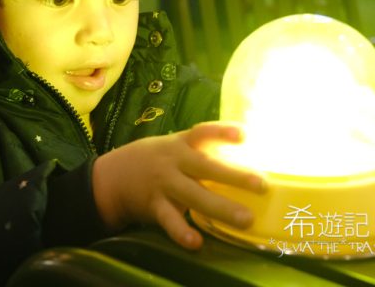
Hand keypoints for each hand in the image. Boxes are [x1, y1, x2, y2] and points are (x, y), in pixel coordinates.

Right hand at [92, 122, 264, 249]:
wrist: (112, 176)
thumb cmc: (155, 160)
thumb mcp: (173, 146)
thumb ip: (200, 152)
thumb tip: (242, 161)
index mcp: (181, 144)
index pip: (203, 133)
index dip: (222, 132)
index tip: (245, 135)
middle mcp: (174, 161)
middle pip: (206, 166)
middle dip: (234, 175)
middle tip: (262, 184)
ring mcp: (164, 184)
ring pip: (194, 195)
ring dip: (220, 207)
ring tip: (245, 219)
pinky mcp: (154, 206)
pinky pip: (169, 219)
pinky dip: (181, 231)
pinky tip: (196, 242)